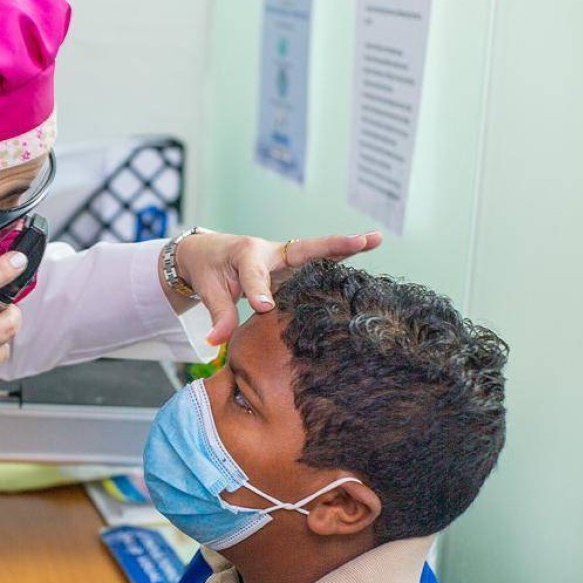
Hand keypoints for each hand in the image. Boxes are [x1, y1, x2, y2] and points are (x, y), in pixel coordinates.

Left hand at [171, 230, 383, 345]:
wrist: (207, 252)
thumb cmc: (209, 269)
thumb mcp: (209, 291)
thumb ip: (218, 316)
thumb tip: (216, 342)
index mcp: (246, 254)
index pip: (254, 275)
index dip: (258, 291)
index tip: (264, 308)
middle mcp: (271, 252)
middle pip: (303, 249)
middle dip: (331, 246)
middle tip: (361, 239)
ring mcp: (284, 258)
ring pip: (316, 253)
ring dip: (345, 247)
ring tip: (375, 240)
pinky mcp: (292, 267)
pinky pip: (316, 262)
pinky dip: (339, 257)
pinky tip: (366, 252)